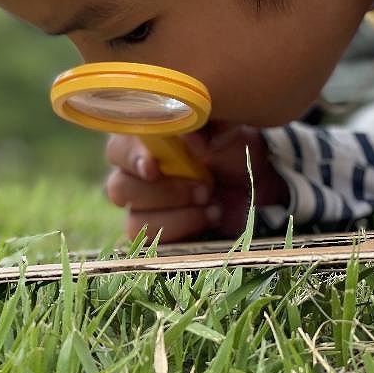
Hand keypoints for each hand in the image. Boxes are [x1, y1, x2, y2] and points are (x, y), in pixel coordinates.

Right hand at [104, 123, 288, 241]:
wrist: (257, 189)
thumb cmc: (234, 152)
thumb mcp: (229, 130)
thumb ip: (208, 127)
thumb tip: (190, 138)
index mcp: (143, 142)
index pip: (117, 148)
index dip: (129, 158)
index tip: (152, 167)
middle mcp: (136, 176)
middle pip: (118, 189)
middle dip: (163, 192)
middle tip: (204, 188)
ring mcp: (145, 210)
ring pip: (134, 222)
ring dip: (176, 216)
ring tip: (212, 204)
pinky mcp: (160, 237)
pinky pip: (152, 245)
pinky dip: (183, 231)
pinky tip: (209, 218)